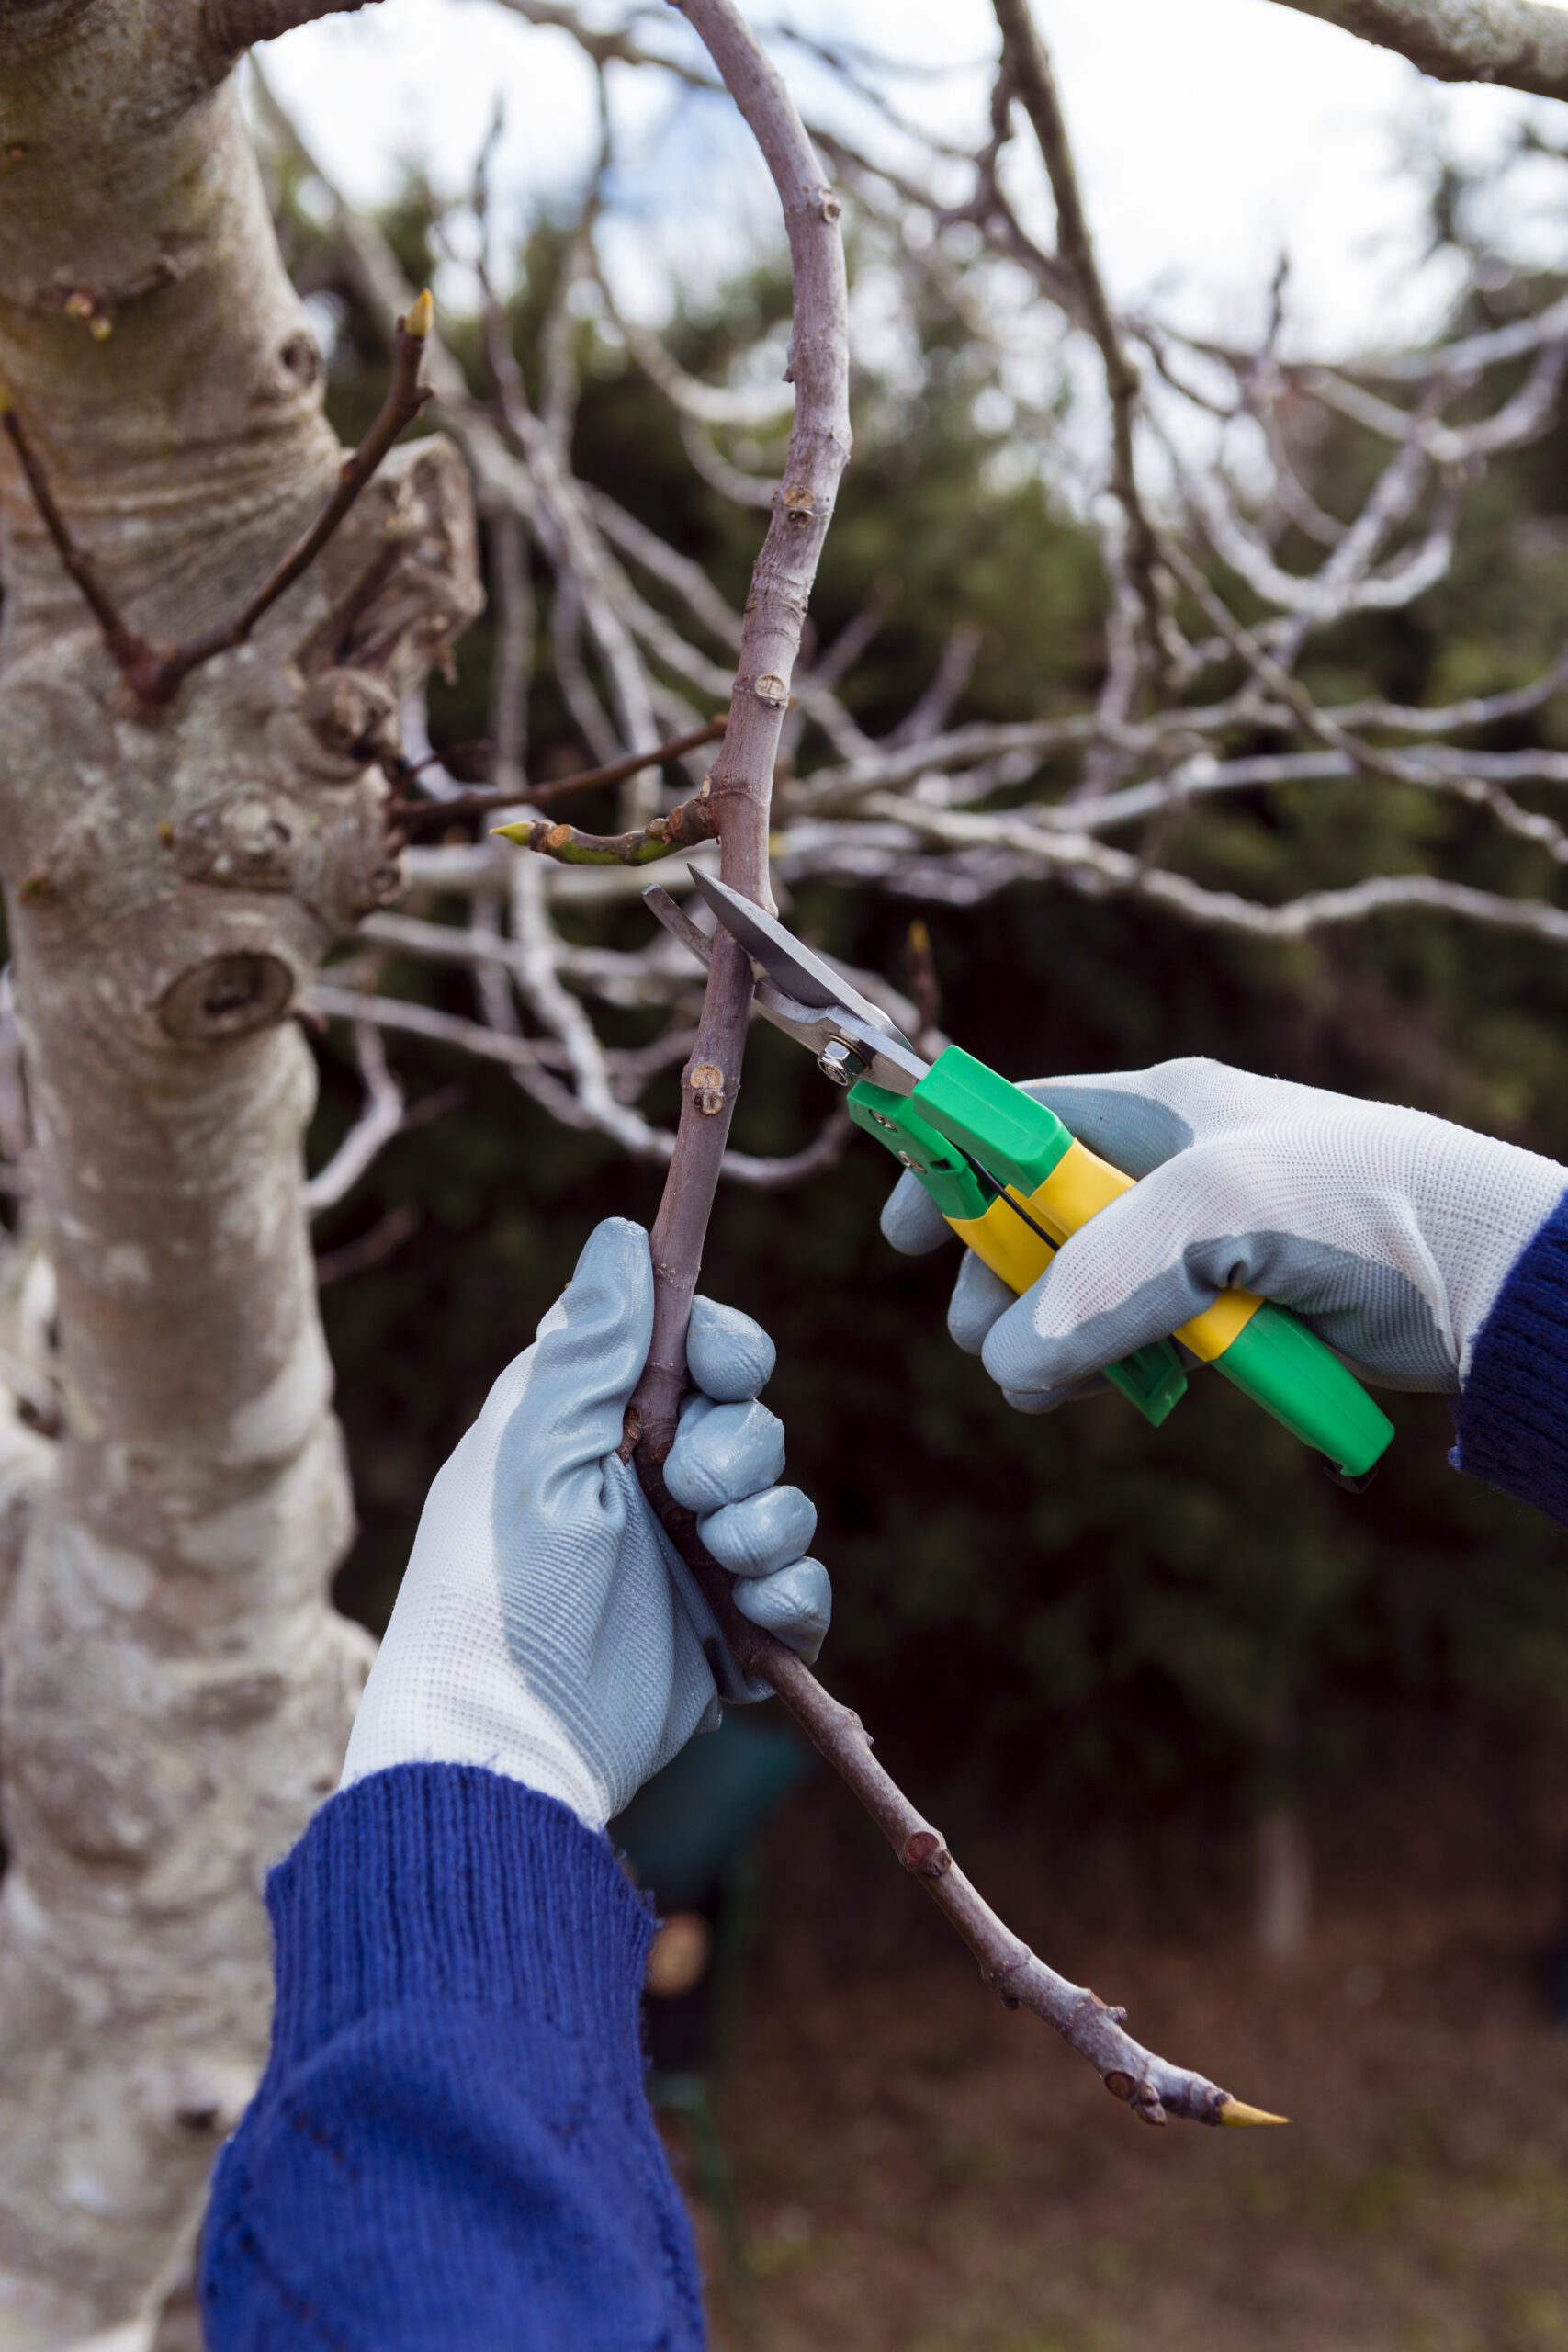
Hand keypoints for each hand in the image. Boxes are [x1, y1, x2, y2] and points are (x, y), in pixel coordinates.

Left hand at [341, 1218, 828, 1829]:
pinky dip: (793, 1596)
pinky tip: (755, 1613)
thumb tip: (620, 1235)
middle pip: (749, 1420)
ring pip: (784, 1503)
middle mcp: (644, 1485)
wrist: (505, 1751)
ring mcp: (688, 1565)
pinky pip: (800, 1592)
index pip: (692, 1349)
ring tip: (719, 1563)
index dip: (722, 1348)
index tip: (716, 1368)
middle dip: (741, 1447)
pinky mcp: (726, 1640)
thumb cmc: (494, 1593)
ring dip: (767, 1524)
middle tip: (693, 1490)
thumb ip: (587, 1347)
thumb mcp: (532, 1453)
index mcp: (590, 1426)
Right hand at [882, 1057, 1566, 1410]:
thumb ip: (1095, 1280)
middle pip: (1033, 1218)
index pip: (1015, 1121)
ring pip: (1083, 1291)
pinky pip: (1145, 1339)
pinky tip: (1134, 1390)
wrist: (1488, 1280)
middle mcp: (1171, 1166)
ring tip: (1050, 1389)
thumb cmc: (1354, 1206)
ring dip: (1053, 1340)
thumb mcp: (1209, 1217)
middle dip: (993, 1280)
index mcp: (1156, 1108)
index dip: (948, 1166)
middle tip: (982, 1340)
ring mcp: (1204, 1240)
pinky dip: (1121, 1368)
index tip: (901, 1235)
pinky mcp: (1239, 1306)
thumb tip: (1007, 1359)